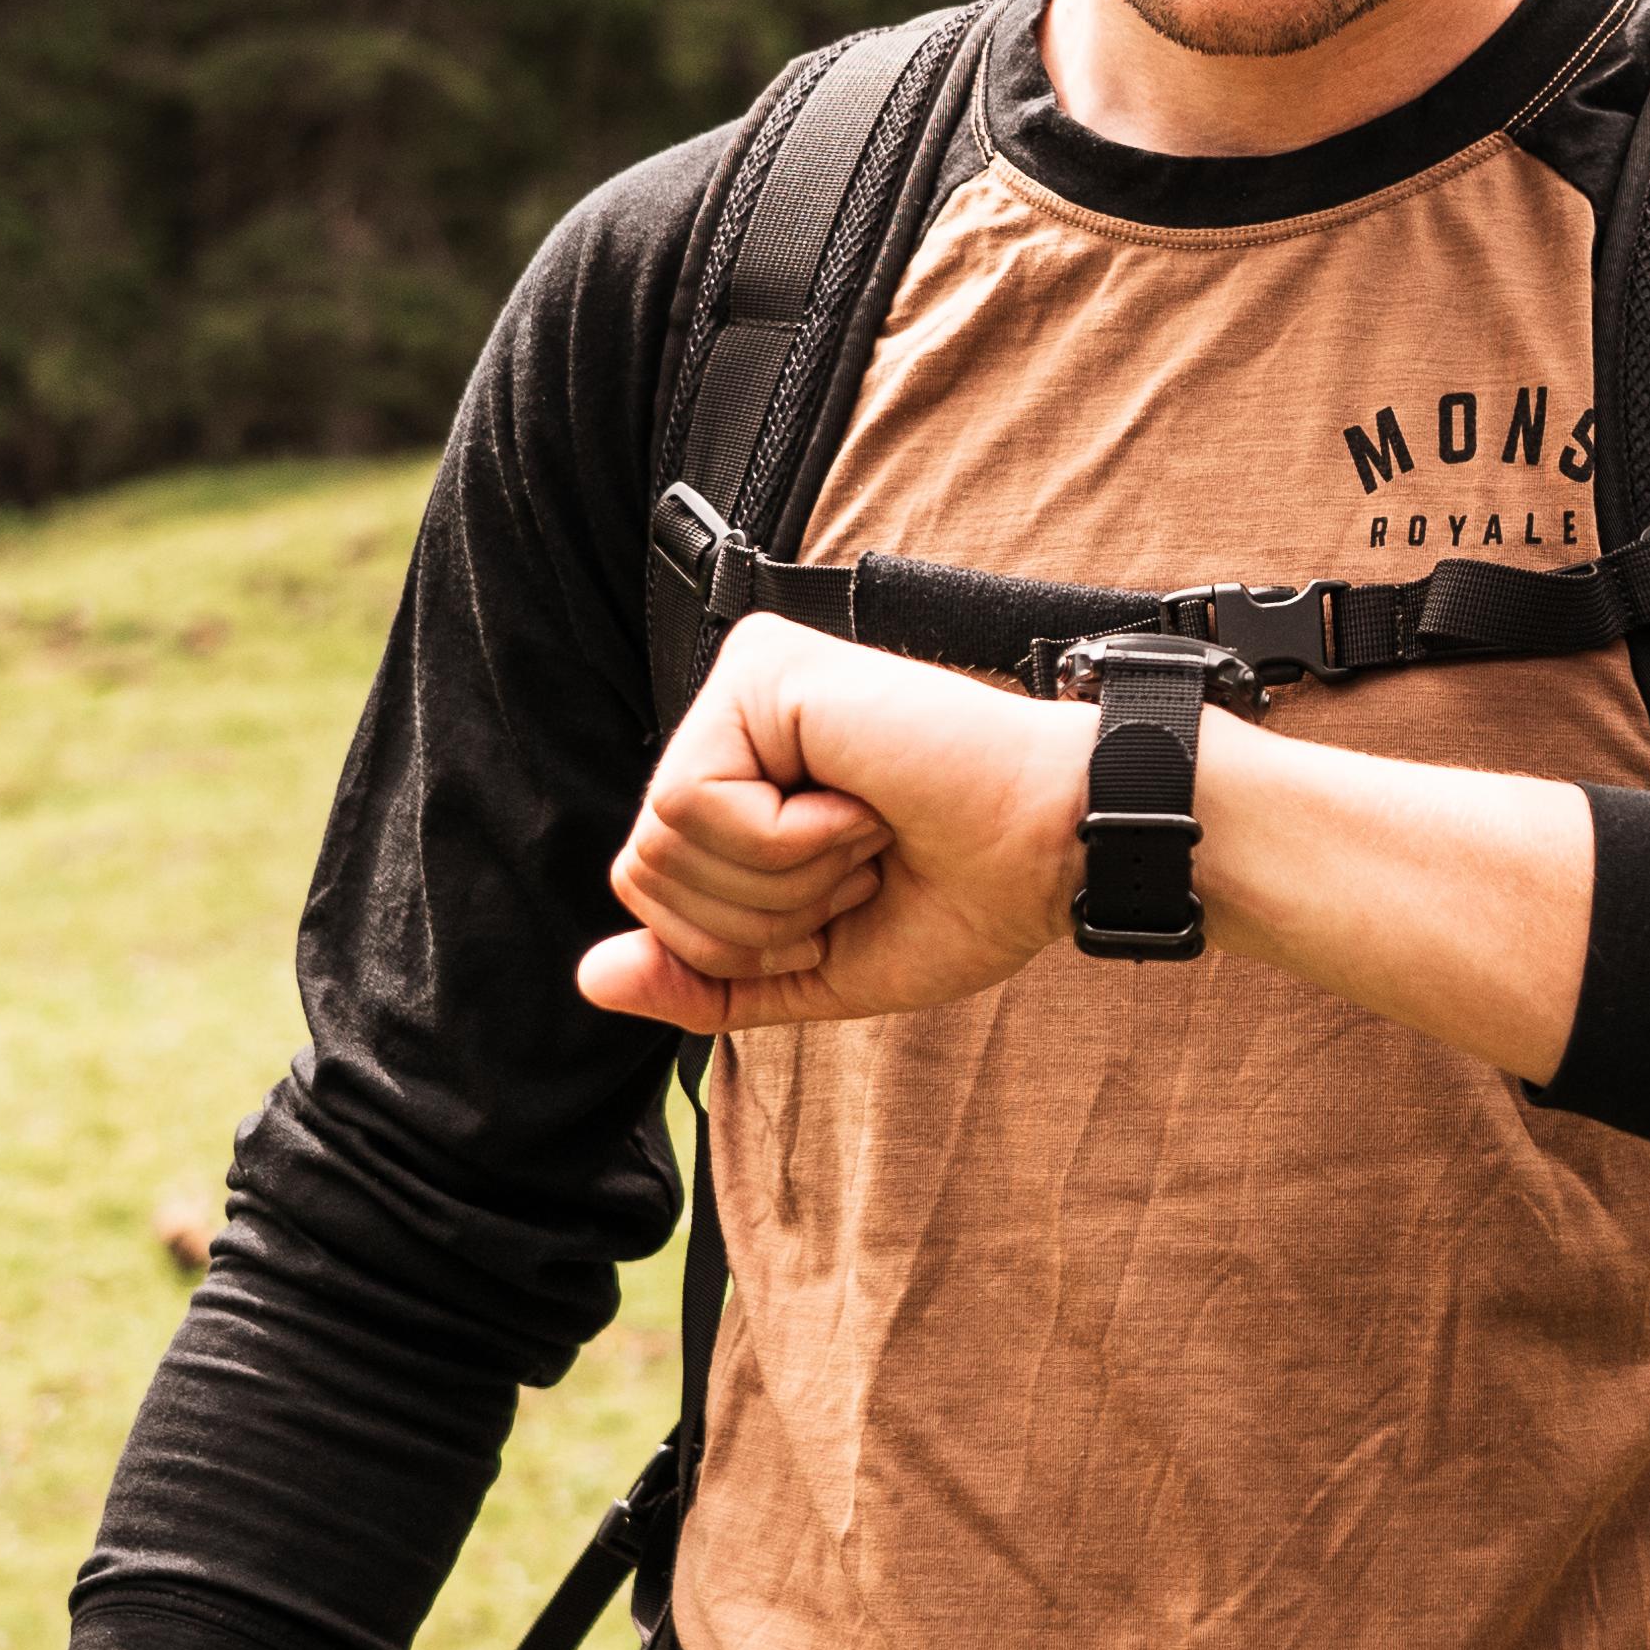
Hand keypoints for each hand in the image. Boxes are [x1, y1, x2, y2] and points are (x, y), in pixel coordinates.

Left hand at [579, 617, 1087, 1036]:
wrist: (1058, 849)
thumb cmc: (967, 895)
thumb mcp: (815, 968)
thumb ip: (705, 980)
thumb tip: (591, 978)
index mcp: (742, 781)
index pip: (649, 891)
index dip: (743, 940)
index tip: (853, 894)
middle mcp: (731, 722)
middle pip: (641, 872)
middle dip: (757, 916)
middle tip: (863, 863)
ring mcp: (743, 687)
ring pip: (660, 843)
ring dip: (782, 879)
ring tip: (867, 830)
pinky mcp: (760, 668)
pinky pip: (692, 805)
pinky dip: (786, 840)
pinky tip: (860, 800)